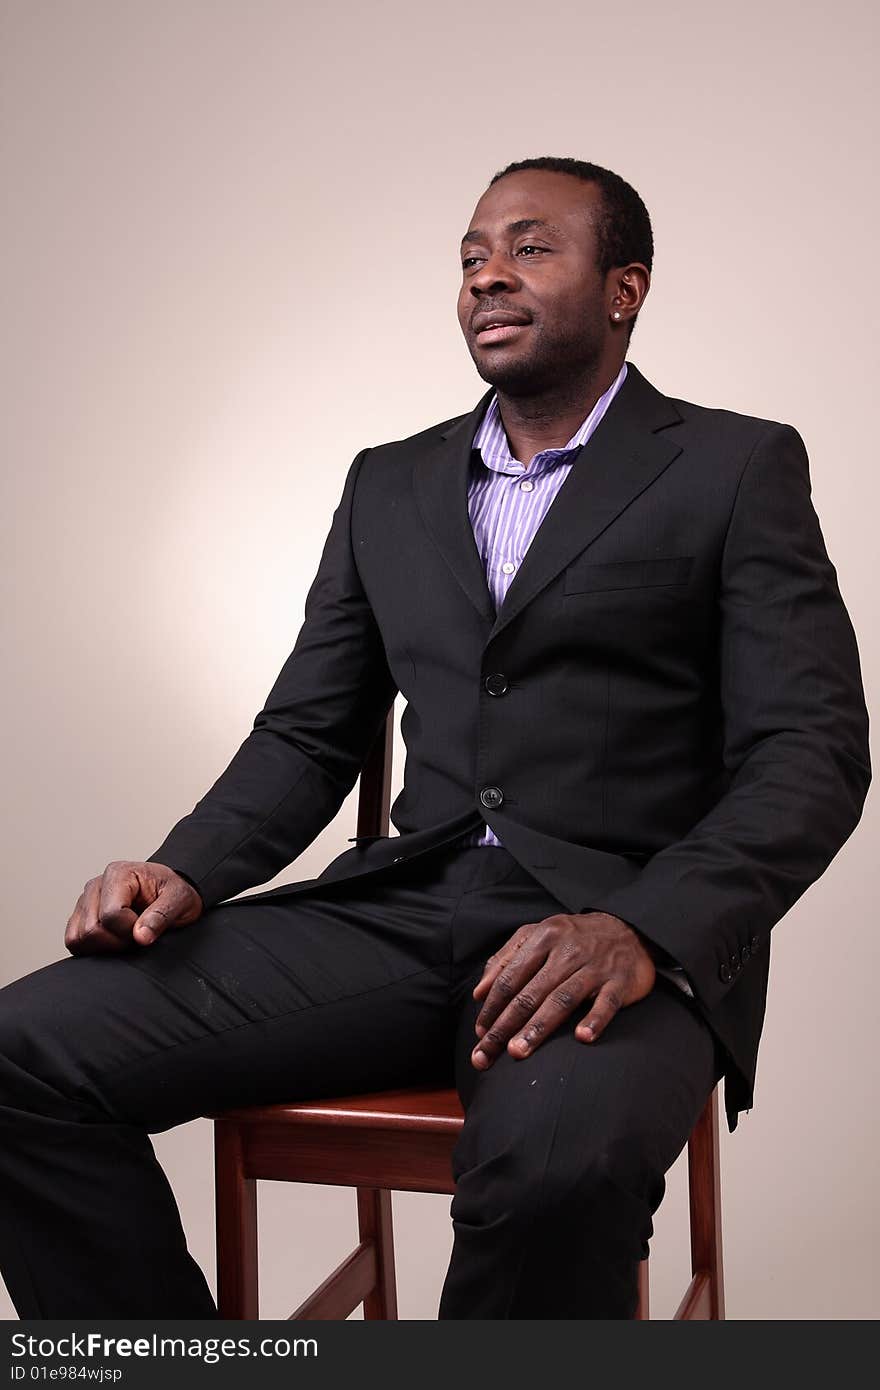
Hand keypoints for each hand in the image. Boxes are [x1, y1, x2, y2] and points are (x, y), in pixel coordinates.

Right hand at [65, 860, 203, 955]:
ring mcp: (85, 901)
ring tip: (126, 936)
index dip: (130, 931)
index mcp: (119, 874)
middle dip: (117, 941)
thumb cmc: (175, 893)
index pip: (111, 915)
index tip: (146, 929)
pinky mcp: (80, 916)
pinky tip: (114, 940)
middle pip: (91, 929)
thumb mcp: (180, 900)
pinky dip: (92, 949)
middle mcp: (97, 885)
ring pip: (78, 938)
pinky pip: (73, 941)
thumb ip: (162, 916)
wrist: (170, 892)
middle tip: (138, 934)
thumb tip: (141, 936)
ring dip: (104, 946)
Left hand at [470, 911, 656, 1068]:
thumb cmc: (574, 938)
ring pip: (562, 999)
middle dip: (506, 1025)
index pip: (511, 977)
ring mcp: (595, 966)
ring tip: (518, 1051)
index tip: (480, 1033)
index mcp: (543, 938)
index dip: (492, 1006)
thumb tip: (479, 993)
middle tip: (488, 1052)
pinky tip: (582, 1037)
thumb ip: (506, 960)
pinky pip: (607, 1002)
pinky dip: (595, 1019)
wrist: (628, 929)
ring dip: (538, 1027)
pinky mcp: (620, 981)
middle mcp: (567, 950)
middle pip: (531, 993)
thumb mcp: (538, 935)